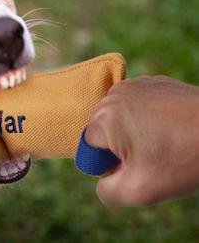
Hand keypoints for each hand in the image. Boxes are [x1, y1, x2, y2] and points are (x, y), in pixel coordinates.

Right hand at [85, 75, 198, 206]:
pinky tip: (170, 130)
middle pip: (103, 130)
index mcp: (104, 117)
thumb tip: (101, 179)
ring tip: (163, 143)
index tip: (136, 168)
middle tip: (151, 158)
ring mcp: (134, 84)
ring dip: (133, 132)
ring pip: (120, 117)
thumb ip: (106, 190)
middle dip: (120, 147)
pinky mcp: (152, 82)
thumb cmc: (182, 159)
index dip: (110, 164)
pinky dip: (147, 118)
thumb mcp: (139, 191)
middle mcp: (113, 94)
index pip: (89, 148)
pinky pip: (137, 105)